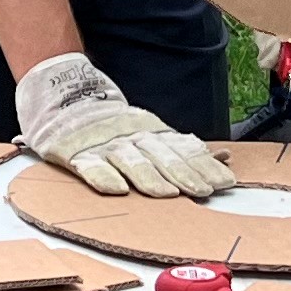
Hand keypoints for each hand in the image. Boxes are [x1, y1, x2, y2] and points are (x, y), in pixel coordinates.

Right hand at [15, 51, 229, 198]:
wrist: (63, 97)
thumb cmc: (114, 125)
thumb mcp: (151, 131)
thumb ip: (184, 148)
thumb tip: (227, 159)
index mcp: (150, 131)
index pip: (182, 150)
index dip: (203, 167)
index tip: (224, 183)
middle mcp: (129, 136)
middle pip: (160, 156)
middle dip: (184, 173)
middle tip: (202, 191)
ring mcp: (102, 145)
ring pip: (129, 161)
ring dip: (149, 177)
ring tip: (166, 193)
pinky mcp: (75, 154)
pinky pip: (90, 167)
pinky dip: (103, 177)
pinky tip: (116, 188)